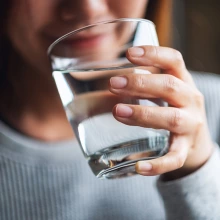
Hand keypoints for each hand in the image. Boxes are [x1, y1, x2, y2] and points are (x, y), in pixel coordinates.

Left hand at [109, 46, 213, 179]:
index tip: (129, 53)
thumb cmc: (173, 110)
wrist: (195, 142)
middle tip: (113, 84)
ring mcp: (191, 125)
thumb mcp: (164, 92)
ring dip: (144, 114)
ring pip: (171, 118)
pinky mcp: (186, 149)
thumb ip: (143, 83)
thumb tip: (110, 78)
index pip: (174, 60)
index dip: (153, 54)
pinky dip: (157, 164)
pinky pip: (174, 158)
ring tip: (118, 112)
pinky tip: (139, 167)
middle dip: (141, 84)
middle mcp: (191, 100)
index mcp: (183, 82)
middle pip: (170, 86)